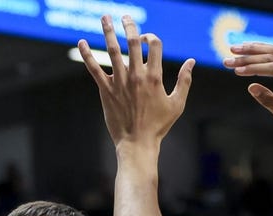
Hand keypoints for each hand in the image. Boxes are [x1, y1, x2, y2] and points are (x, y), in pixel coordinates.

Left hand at [79, 15, 194, 145]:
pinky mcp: (106, 90)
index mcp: (154, 77)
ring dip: (108, 31)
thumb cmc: (158, 126)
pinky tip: (81, 42)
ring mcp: (119, 82)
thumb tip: (191, 61)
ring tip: (105, 17)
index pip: (153, 45)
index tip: (146, 39)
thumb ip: (185, 81)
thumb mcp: (177, 104)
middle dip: (129, 25)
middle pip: (132, 41)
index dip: (151, 37)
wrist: (137, 143)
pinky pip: (94, 69)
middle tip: (125, 16)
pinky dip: (87, 54)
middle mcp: (136, 76)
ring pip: (112, 50)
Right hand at [222, 43, 272, 133]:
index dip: (253, 68)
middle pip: (271, 56)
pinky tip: (248, 50)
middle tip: (226, 61)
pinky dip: (261, 50)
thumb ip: (270, 103)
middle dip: (247, 57)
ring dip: (252, 49)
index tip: (235, 71)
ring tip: (233, 50)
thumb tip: (251, 87)